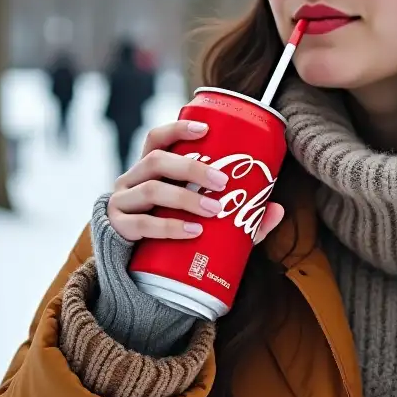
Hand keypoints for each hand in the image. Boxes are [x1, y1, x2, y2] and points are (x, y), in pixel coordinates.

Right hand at [107, 117, 285, 243]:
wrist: (135, 268)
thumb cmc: (172, 231)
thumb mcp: (201, 218)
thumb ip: (240, 217)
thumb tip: (278, 209)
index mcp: (149, 169)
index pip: (157, 138)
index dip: (178, 129)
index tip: (207, 129)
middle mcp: (131, 180)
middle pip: (157, 161)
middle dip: (192, 167)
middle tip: (223, 181)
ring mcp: (122, 203)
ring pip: (151, 191)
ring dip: (185, 198)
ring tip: (214, 210)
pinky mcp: (118, 229)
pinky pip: (142, 225)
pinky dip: (170, 227)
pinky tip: (193, 231)